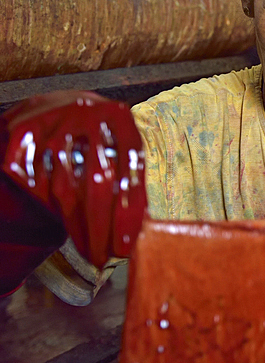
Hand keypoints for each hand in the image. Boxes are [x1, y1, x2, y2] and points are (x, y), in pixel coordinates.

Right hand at [1, 91, 145, 269]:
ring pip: (65, 188)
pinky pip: (37, 183)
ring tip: (87, 249)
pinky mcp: (26, 132)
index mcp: (121, 119)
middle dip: (100, 228)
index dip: (128, 215)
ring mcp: (55, 122)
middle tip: (103, 258)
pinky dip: (48, 209)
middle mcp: (89, 115)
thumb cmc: (97, 138)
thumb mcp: (120, 147)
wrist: (54, 105)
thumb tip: (139, 233)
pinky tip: (62, 222)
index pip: (130, 172)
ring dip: (76, 227)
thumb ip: (132, 179)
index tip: (124, 247)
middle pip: (98, 182)